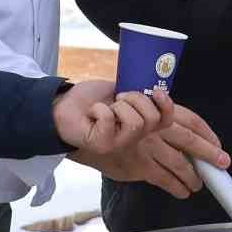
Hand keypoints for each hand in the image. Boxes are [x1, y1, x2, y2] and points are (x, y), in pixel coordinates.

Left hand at [52, 78, 171, 154]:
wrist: (64, 104)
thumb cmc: (92, 98)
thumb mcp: (120, 90)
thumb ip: (138, 93)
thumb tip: (154, 87)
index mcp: (140, 124)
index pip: (166, 121)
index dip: (166, 105)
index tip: (155, 90)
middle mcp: (132, 138)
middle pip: (152, 119)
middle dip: (136, 99)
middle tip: (118, 98)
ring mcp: (118, 144)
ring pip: (136, 122)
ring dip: (118, 106)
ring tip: (105, 107)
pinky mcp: (103, 145)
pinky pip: (109, 119)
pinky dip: (98, 108)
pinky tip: (91, 113)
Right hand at [71, 93, 231, 198]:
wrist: (74, 120)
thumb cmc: (99, 112)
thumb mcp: (126, 105)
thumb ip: (147, 116)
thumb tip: (169, 129)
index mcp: (154, 110)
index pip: (188, 119)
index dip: (205, 131)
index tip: (217, 141)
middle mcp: (154, 127)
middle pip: (189, 139)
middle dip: (208, 152)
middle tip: (223, 163)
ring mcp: (146, 147)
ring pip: (178, 163)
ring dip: (191, 176)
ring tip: (198, 184)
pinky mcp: (136, 165)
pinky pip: (162, 178)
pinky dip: (174, 186)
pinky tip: (182, 192)